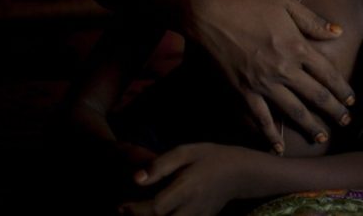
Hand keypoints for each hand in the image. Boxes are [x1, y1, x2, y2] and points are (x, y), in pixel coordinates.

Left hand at [119, 143, 251, 215]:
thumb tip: (136, 179)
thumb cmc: (212, 157)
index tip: (122, 205)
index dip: (135, 209)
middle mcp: (192, 207)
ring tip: (141, 212)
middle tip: (126, 211)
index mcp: (188, 187)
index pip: (156, 207)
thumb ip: (161, 165)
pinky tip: (159, 213)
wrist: (241, 173)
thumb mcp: (188, 151)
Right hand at [186, 0, 355, 150]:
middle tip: (346, 122)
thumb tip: (338, 32)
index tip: (351, 101)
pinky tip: (278, 148)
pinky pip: (260, 118)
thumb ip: (313, 21)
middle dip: (334, 111)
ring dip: (310, 126)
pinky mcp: (243, 91)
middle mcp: (284, 69)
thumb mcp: (286, 4)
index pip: (328, 74)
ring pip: (293, 111)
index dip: (342, 89)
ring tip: (321, 137)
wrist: (210, 14)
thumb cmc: (250, 4)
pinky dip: (270, 135)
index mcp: (297, 47)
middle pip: (316, 96)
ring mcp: (263, 83)